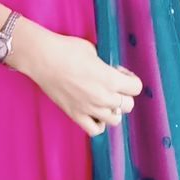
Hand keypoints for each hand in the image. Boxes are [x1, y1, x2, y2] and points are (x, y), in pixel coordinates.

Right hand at [15, 27, 143, 136]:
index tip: (122, 74)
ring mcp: (89, 109)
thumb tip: (110, 72)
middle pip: (128, 105)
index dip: (131, 79)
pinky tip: (95, 112)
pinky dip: (99, 123)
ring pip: (115, 120)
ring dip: (113, 109)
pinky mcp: (75, 115)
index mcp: (110, 79)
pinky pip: (95, 130)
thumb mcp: (94, 51)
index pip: (136, 88)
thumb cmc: (67, 49)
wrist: (43, 58)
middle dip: (124, 94)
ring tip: (104, 99)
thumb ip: (106, 66)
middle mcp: (103, 97)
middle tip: (114, 85)